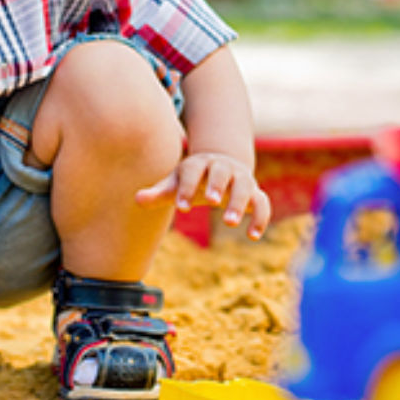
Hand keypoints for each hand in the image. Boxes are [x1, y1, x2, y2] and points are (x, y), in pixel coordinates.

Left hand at [135, 152, 272, 240]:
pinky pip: (262, 203)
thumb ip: (159, 192)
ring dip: (239, 203)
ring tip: (230, 223)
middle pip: (222, 172)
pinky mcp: (255, 192)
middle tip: (211, 202)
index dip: (187, 188)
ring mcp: (241, 178)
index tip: (182, 207)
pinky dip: (260, 218)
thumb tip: (137, 199)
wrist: (222, 165)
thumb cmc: (193, 179)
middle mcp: (222, 167)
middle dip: (217, 185)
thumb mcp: (175, 183)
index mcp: (199, 163)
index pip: (193, 171)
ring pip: (244, 186)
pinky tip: (253, 236)